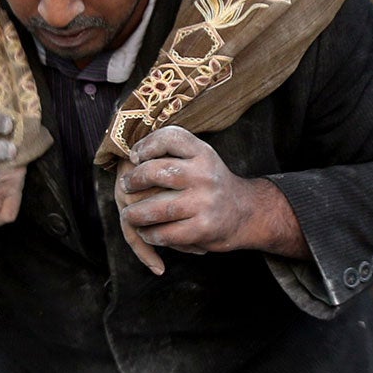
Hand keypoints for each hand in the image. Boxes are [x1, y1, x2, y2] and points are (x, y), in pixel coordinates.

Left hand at [113, 126, 300, 273]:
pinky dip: (150, 234)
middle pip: (156, 172)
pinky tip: (147, 231)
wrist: (246, 213)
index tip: (135, 156)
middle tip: (126, 186)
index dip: (146, 145)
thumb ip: (175, 154)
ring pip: (157, 208)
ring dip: (136, 213)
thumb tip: (132, 154)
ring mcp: (204, 203)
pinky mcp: (203, 229)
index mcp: (203, 153)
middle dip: (135, 180)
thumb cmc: (213, 184)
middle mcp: (204, 175)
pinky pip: (166, 233)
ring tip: (129, 214)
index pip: (170, 138)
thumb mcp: (202, 159)